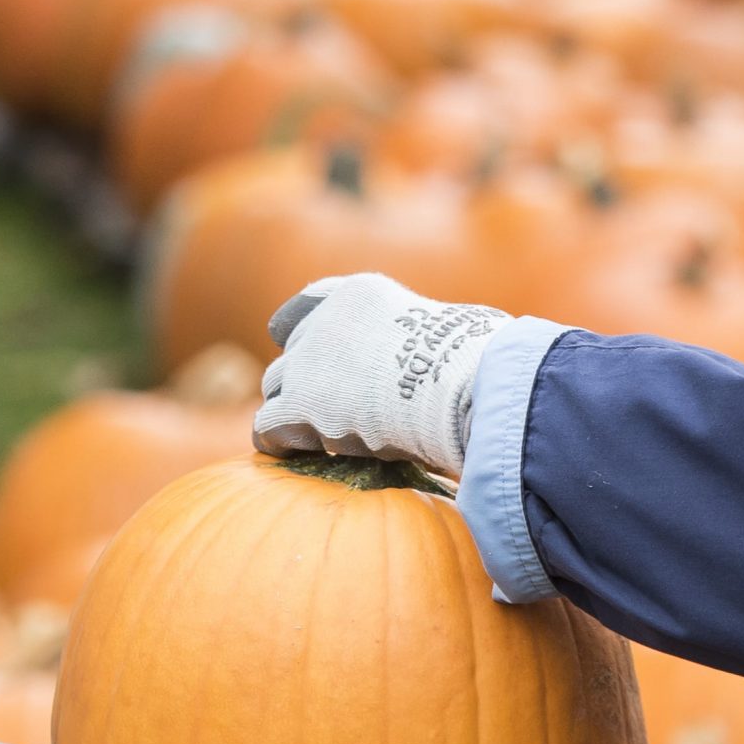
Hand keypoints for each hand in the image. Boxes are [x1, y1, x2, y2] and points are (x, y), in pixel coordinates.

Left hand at [252, 274, 506, 477]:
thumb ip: (428, 339)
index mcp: (360, 293)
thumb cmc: (475, 365)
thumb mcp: (448, 328)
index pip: (312, 303)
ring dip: (293, 410)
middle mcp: (325, 319)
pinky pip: (268, 424)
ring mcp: (308, 360)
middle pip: (293, 350)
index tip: (312, 349)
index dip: (308, 331)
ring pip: (276, 386)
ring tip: (310, 433)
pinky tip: (287, 450)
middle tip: (325, 406)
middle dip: (306, 376)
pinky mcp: (300, 404)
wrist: (459, 384)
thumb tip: (465, 350)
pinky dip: (276, 439)